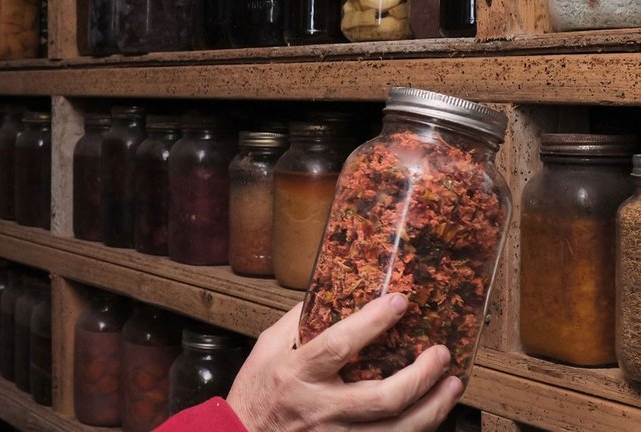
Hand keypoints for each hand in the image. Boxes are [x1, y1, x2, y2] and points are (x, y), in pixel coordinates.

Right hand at [226, 294, 462, 430]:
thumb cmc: (256, 391)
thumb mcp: (266, 348)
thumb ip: (297, 321)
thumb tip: (329, 292)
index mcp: (298, 373)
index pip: (339, 345)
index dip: (372, 323)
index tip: (399, 302)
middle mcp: (321, 407)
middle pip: (383, 397)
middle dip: (420, 376)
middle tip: (441, 354)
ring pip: (397, 429)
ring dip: (433, 407)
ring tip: (453, 384)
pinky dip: (417, 429)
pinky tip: (433, 414)